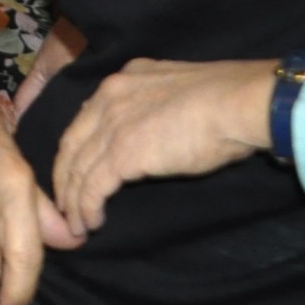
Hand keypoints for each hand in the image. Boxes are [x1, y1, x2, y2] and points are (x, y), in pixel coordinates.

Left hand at [48, 57, 276, 234]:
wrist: (239, 102)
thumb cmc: (227, 100)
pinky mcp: (121, 154)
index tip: (76, 171)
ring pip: (78, 168)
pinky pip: (93, 187)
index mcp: (122, 81)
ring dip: (74, 200)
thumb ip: (155, 108)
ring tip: (77, 223)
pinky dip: (87, 207)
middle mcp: (108, 99)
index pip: (86, 119)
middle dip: (65, 177)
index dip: (77, 149)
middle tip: (66, 203)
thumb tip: (155, 130)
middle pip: (72, 144)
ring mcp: (112, 126)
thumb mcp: (177, 94)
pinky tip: (91, 223)